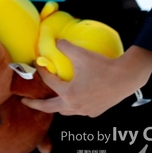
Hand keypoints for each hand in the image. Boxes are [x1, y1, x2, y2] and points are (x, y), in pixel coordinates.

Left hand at [21, 41, 151, 117]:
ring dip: (56, 106)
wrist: (126, 77)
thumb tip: (54, 40)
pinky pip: (79, 111)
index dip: (42, 71)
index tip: (38, 64)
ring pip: (66, 111)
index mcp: (69, 94)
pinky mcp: (96, 112)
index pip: (50, 82)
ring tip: (49, 102)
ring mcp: (86, 111)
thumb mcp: (80, 54)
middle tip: (25, 102)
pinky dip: (72, 106)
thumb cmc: (102, 66)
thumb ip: (65, 47)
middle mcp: (75, 106)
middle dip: (37, 105)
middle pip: (51, 108)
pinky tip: (73, 99)